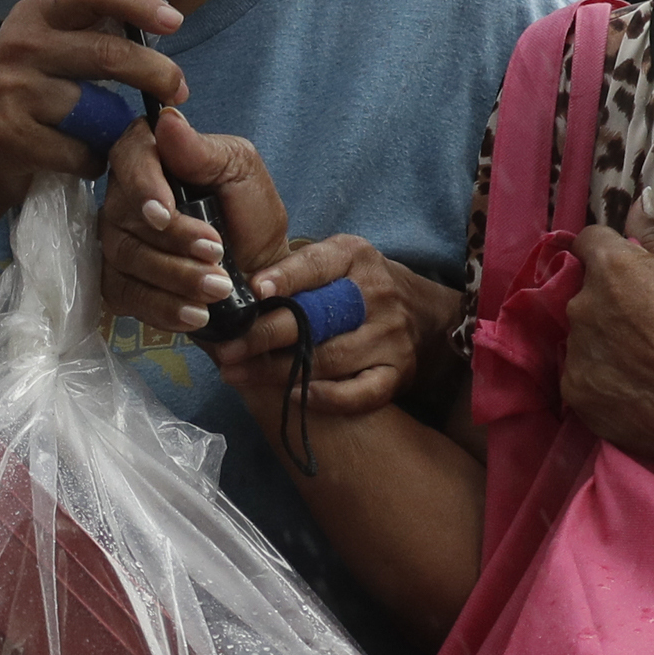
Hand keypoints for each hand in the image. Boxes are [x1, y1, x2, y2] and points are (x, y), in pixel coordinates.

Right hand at [0, 0, 188, 223]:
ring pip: (97, 109)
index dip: (138, 2)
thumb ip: (92, 32)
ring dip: (118, 128)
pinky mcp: (10, 135)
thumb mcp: (49, 51)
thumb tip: (160, 18)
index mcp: (34, 15)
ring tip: (115, 135)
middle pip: (107, 53)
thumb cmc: (27, 100)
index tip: (175, 21)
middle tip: (178, 91)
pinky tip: (85, 160)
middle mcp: (19, 45)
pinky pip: (80, 150)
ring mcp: (11, 90)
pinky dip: (94, 160)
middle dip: (155, 73)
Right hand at [100, 107, 286, 335]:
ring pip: (125, 259)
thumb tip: (167, 120)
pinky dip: (163, 308)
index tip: (166, 212)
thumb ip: (203, 151)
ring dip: (174, 277)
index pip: (128, 155)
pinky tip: (196, 315)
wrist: (259, 275)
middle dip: (173, 241)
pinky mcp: (121, 282)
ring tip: (217, 288)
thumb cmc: (251, 218)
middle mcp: (125, 197)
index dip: (141, 184)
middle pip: (123, 214)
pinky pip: (126, 296)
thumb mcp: (242, 174)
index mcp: (154, 156)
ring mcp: (118, 241)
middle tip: (217, 255)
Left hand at [212, 234, 458, 420]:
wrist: (427, 316)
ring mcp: (389, 336)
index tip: (254, 290)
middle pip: (316, 317)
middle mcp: (376, 294)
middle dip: (264, 334)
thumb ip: (296, 269)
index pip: (316, 265)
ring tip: (237, 374)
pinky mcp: (397, 372)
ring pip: (328, 359)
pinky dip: (325, 397)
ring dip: (277, 371)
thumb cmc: (362, 286)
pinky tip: (293, 396)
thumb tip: (234, 286)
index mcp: (355, 257)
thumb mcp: (338, 260)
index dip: (285, 278)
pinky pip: (360, 393)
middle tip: (226, 348)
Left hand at [561, 200, 653, 464]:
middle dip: (606, 301)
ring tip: (640, 361)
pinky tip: (631, 388)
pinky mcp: (577, 392)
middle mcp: (582, 306)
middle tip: (643, 324)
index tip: (629, 271)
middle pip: (584, 293)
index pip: (588, 242)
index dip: (608, 251)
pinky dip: (600, 379)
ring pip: (582, 336)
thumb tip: (640, 197)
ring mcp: (576, 352)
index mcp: (610, 269)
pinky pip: (581, 376)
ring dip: (601, 340)